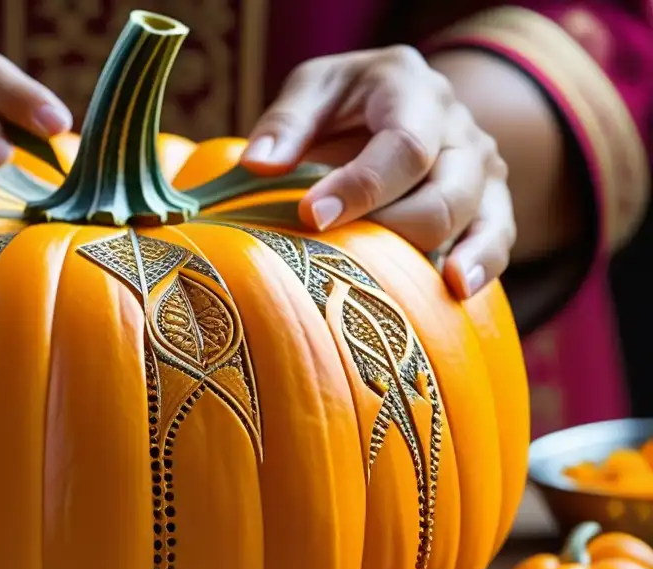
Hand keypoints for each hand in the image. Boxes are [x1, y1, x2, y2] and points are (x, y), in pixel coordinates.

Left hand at [241, 46, 513, 299]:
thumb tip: (260, 165)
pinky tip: (458, 292)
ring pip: (477, 218)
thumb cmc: (342, 102)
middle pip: (447, 190)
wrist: (390, 101)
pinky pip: (498, 236)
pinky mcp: (490, 200)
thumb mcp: (311, 90)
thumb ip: (286, 123)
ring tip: (411, 290)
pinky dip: (482, 265)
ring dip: (441, 255)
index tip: (312, 216)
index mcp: (410, 86)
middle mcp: (456, 125)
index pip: (403, 145)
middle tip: (345, 255)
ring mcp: (481, 164)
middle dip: (397, 229)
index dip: (361, 187)